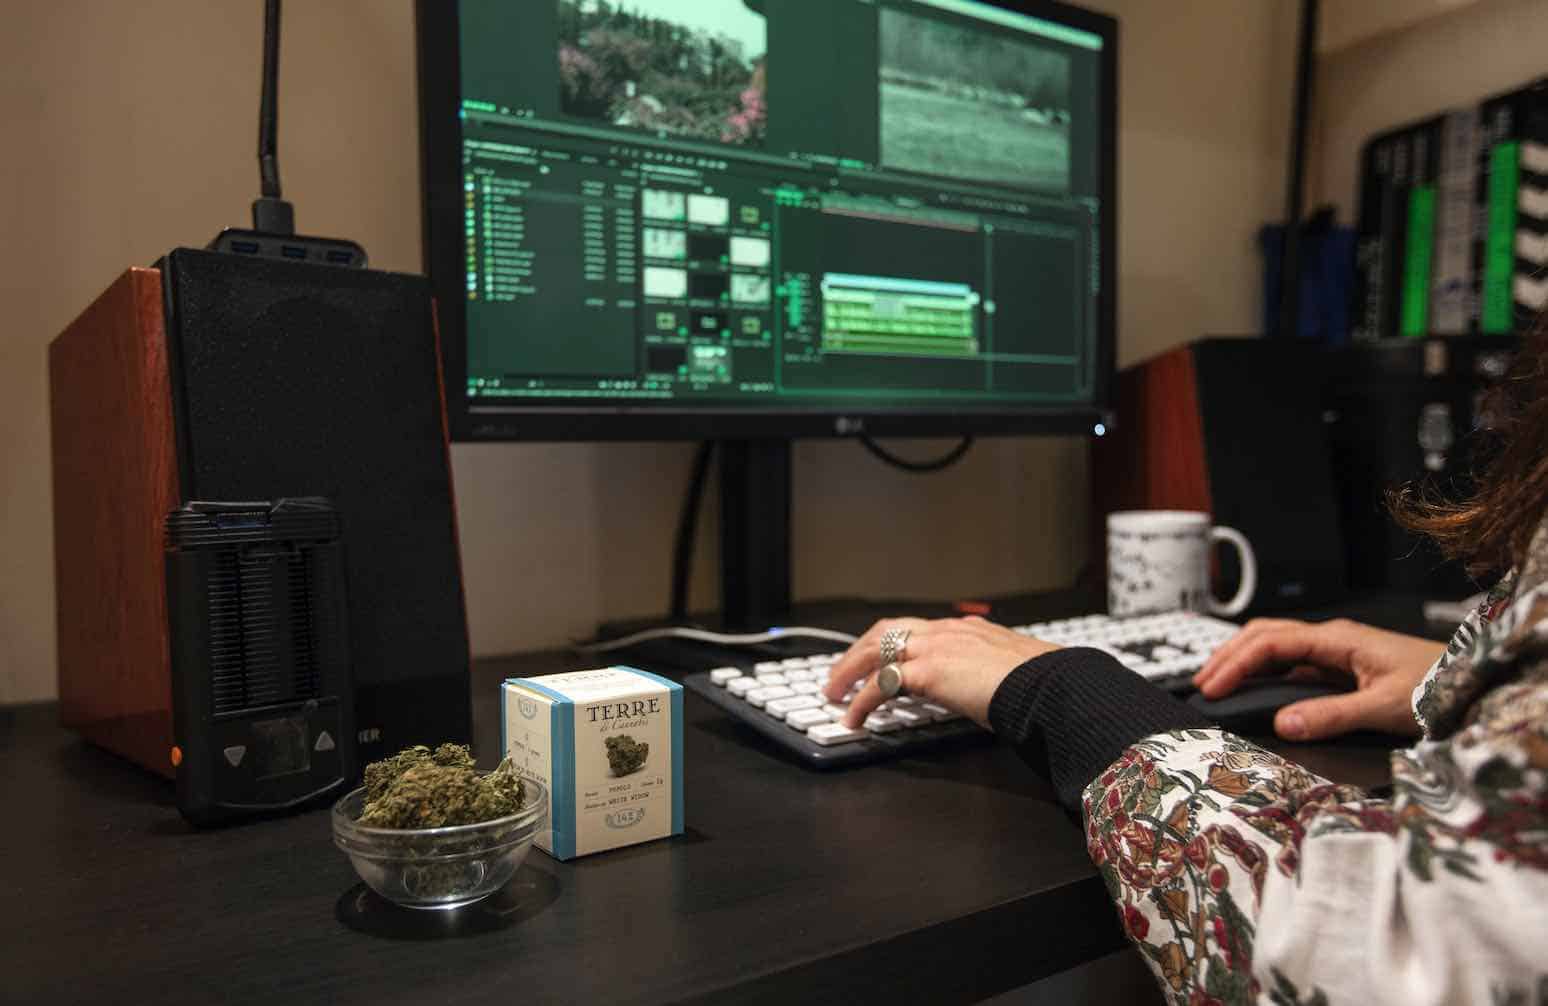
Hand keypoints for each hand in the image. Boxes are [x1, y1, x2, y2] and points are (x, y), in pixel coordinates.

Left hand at [822, 616, 1058, 729]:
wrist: (1052, 684)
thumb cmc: (1042, 683)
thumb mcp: (1010, 670)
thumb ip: (990, 673)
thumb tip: (985, 691)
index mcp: (966, 629)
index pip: (916, 628)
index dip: (890, 642)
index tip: (876, 656)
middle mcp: (946, 631)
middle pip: (885, 631)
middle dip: (858, 651)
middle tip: (840, 671)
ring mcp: (935, 647)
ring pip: (874, 650)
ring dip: (848, 670)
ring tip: (833, 691)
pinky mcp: (927, 671)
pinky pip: (881, 685)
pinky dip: (861, 701)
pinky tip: (854, 717)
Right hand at [1192, 618, 1445, 739]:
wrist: (1474, 682)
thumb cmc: (1437, 688)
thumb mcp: (1385, 707)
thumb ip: (1332, 716)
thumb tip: (1281, 725)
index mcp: (1337, 640)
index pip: (1271, 644)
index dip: (1236, 665)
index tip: (1212, 689)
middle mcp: (1332, 640)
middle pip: (1266, 636)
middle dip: (1229, 656)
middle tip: (1202, 685)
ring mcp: (1337, 653)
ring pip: (1277, 646)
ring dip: (1244, 660)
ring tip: (1218, 683)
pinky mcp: (1343, 669)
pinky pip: (1293, 664)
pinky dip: (1265, 673)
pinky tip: (1255, 690)